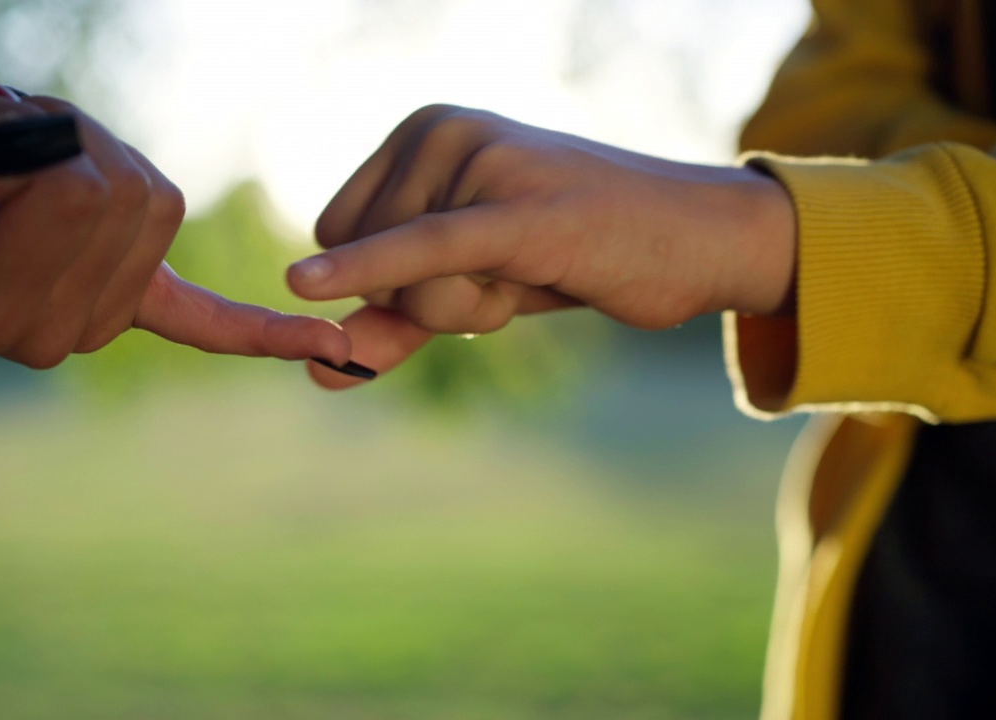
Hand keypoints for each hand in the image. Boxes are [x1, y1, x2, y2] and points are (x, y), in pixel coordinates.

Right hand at [0, 90, 351, 368]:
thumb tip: (49, 152)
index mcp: (9, 315)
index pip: (78, 192)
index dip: (40, 138)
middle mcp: (70, 334)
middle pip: (127, 195)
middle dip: (72, 140)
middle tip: (6, 140)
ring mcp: (106, 322)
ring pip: (155, 198)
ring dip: (102, 153)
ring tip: (33, 163)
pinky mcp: (136, 304)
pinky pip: (210, 327)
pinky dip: (266, 334)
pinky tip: (333, 347)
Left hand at [287, 104, 795, 387]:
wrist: (694, 239)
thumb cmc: (579, 254)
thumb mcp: (472, 286)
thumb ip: (394, 320)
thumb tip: (317, 371)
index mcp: (421, 132)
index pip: (338, 233)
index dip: (390, 280)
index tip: (471, 262)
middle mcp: (440, 130)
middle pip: (363, 262)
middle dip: (432, 299)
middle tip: (518, 265)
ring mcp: (481, 163)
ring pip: (407, 283)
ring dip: (470, 309)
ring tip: (540, 262)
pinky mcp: (519, 211)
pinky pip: (425, 252)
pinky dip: (370, 272)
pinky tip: (301, 286)